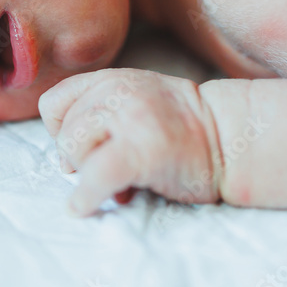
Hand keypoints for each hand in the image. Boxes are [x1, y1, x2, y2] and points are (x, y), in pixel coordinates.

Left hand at [38, 68, 221, 215]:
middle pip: (66, 132)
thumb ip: (103, 115)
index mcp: (113, 80)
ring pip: (76, 150)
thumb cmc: (185, 128)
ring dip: (86, 176)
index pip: (54, 103)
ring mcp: (132, 118)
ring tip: (117, 187)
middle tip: (104, 173)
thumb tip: (68, 164)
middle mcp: (119, 92)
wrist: (232, 137)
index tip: (80, 148)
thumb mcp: (138, 100)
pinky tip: (84, 207)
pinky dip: (84, 198)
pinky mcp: (145, 150)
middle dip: (77, 160)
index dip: (58, 132)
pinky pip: (96, 177)